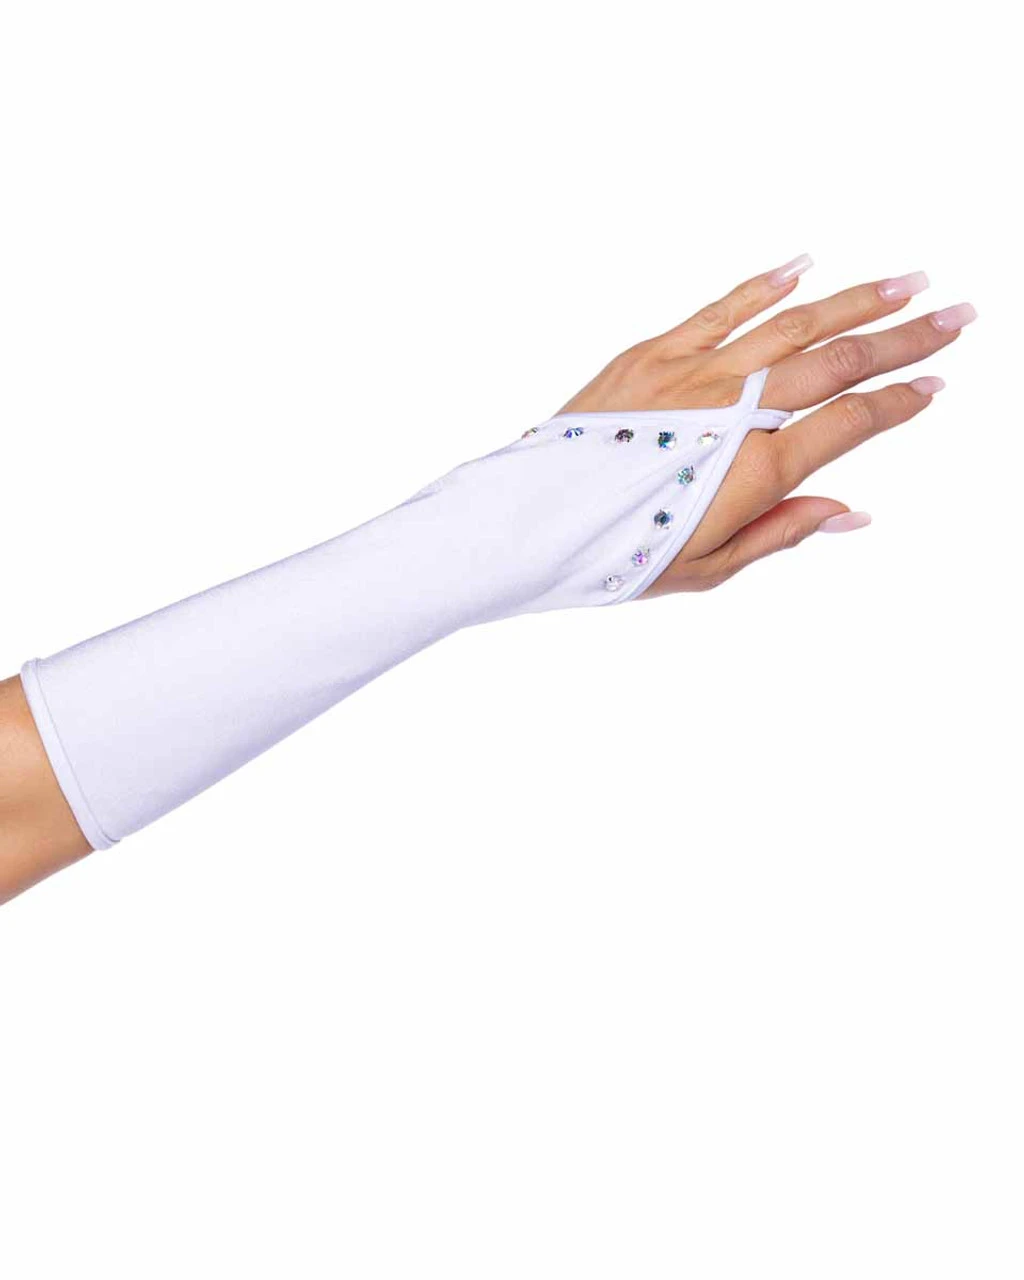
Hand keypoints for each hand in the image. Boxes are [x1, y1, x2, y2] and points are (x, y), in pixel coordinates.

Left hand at [558, 256, 975, 598]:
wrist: (532, 521)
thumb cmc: (618, 555)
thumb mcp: (710, 567)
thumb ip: (783, 532)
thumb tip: (852, 514)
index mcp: (755, 470)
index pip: (850, 422)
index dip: (899, 402)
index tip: (936, 384)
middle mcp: (735, 411)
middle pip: (836, 361)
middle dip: (905, 338)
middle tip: (957, 315)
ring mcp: (694, 374)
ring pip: (790, 323)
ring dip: (854, 299)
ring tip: (905, 283)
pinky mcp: (652, 354)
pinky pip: (720, 309)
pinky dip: (765, 285)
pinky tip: (804, 264)